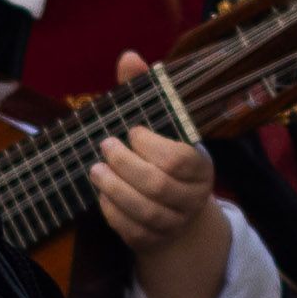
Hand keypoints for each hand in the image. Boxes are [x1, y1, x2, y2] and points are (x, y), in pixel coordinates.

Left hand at [86, 52, 230, 297]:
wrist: (175, 213)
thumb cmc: (163, 157)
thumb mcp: (159, 123)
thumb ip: (144, 91)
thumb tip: (128, 56)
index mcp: (200, 167)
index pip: (178, 159)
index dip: (150, 145)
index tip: (132, 132)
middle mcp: (193, 197)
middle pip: (158, 186)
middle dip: (125, 166)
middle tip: (105, 147)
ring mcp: (174, 223)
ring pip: (144, 211)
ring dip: (113, 189)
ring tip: (95, 170)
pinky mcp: (153, 241)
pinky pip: (130, 231)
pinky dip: (112, 212)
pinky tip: (102, 195)